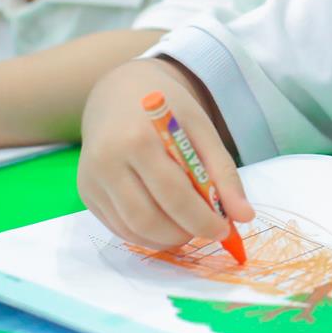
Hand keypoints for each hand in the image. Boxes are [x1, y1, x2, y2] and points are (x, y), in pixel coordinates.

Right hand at [77, 57, 253, 250]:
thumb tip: (245, 216)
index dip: (201, 219)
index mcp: (137, 139)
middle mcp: (106, 162)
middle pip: (147, 219)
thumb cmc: (166, 109)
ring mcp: (91, 180)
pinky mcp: (86, 192)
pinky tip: (165, 222)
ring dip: (165, 239)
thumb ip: (223, 172)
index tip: (224, 230)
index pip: (173, 194)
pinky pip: (118, 227)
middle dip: (183, 233)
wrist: (119, 93)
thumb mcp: (201, 129)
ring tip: (188, 226)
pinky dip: (146, 234)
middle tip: (206, 230)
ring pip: (131, 230)